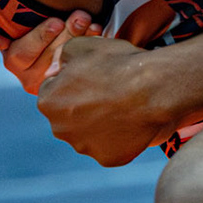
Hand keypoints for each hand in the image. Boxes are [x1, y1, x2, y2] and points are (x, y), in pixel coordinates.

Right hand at [0, 11, 95, 94]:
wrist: (53, 45)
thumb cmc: (30, 32)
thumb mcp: (15, 30)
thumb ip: (6, 30)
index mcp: (13, 61)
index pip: (23, 53)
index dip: (40, 37)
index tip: (56, 22)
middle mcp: (30, 77)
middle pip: (50, 56)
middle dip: (68, 33)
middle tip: (81, 16)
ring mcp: (51, 82)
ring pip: (68, 61)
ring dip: (83, 39)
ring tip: (91, 22)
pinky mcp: (71, 83)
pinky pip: (83, 66)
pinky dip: (93, 47)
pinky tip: (99, 34)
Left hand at [36, 37, 191, 166]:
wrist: (154, 89)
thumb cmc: (118, 64)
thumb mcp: (83, 45)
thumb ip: (61, 55)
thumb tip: (56, 68)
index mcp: (48, 101)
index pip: (53, 91)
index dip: (73, 81)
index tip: (92, 76)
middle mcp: (59, 129)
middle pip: (67, 116)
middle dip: (82, 105)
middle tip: (107, 92)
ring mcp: (84, 146)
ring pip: (87, 134)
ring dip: (98, 123)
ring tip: (122, 106)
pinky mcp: (107, 158)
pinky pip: (109, 147)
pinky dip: (117, 138)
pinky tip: (130, 122)